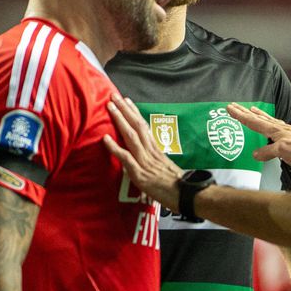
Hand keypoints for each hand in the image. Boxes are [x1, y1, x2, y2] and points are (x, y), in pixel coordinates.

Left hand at [103, 94, 182, 211]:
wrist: (186, 195)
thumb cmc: (178, 186)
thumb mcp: (167, 168)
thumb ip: (157, 161)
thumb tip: (150, 158)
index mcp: (157, 150)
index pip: (145, 126)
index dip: (134, 113)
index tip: (127, 100)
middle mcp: (150, 151)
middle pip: (137, 125)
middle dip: (125, 109)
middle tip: (114, 95)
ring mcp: (145, 161)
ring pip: (131, 136)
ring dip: (119, 120)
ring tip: (109, 107)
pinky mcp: (139, 173)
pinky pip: (125, 157)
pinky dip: (114, 147)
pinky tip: (105, 138)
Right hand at [226, 103, 290, 171]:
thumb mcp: (283, 152)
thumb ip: (267, 152)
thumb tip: (255, 154)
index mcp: (276, 131)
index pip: (254, 122)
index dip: (241, 115)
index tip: (229, 107)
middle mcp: (281, 129)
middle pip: (260, 119)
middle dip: (246, 113)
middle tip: (235, 105)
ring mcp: (289, 133)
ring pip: (269, 121)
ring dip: (259, 116)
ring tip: (252, 110)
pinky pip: (277, 128)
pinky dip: (270, 124)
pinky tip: (274, 127)